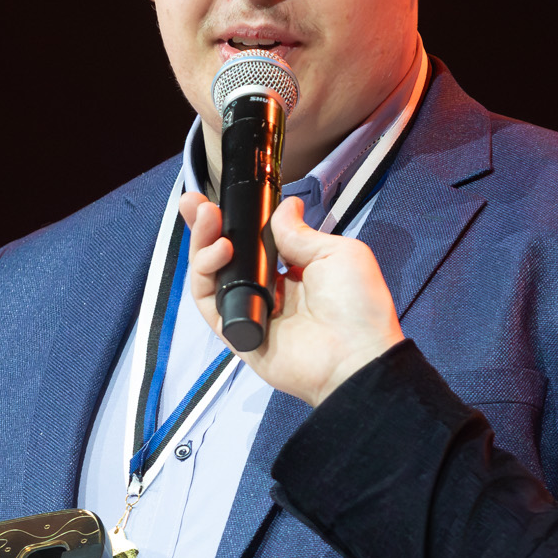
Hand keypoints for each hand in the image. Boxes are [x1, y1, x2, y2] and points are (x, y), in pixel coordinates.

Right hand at [180, 191, 405, 405]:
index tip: (224, 200)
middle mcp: (270, 291)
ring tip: (209, 219)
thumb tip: (285, 209)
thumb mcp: (336, 253)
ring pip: (211, 275)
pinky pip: (209, 302)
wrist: (356, 357)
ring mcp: (251, 312)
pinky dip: (206, 273)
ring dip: (203, 243)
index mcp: (296, 272)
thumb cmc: (359, 311)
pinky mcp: (237, 333)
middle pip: (225, 256)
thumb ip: (300, 233)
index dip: (236, 221)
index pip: (253, 242)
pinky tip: (221, 251)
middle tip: (198, 204)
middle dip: (206, 227)